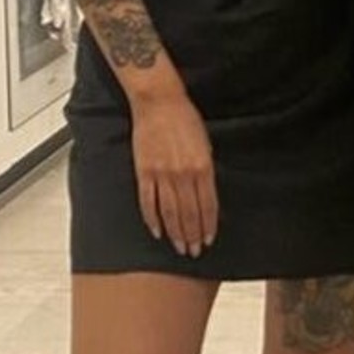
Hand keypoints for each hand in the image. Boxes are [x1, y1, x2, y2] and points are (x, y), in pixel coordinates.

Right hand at [131, 91, 217, 257]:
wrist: (159, 103)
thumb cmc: (185, 119)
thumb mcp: (206, 145)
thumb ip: (207, 172)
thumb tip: (207, 197)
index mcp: (203, 168)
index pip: (208, 206)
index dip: (209, 226)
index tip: (209, 240)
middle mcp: (183, 175)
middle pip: (190, 214)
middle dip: (193, 235)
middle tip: (194, 251)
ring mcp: (162, 175)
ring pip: (170, 213)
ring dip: (176, 233)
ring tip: (180, 247)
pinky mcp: (144, 172)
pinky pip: (148, 202)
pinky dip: (153, 219)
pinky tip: (157, 232)